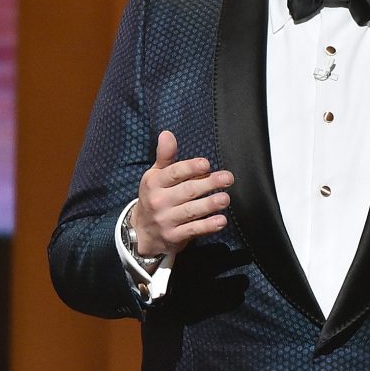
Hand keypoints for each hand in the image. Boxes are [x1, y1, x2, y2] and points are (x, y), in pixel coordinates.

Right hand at [131, 130, 233, 256]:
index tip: (206, 164)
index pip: (173, 173)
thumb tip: (167, 133)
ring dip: (210, 204)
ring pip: (191, 211)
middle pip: (187, 191)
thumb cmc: (155, 197)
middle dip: (208, 184)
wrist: (141, 232)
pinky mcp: (174, 237)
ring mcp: (166, 220)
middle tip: (227, 178)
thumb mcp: (155, 175)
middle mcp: (158, 201)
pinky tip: (221, 221)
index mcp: (154, 183)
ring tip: (225, 198)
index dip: (190, 168)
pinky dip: (207, 226)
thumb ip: (165, 156)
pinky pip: (193, 230)